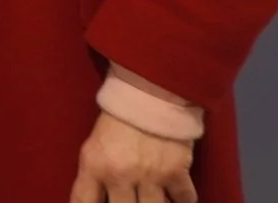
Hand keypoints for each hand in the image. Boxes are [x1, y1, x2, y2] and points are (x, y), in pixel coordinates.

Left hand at [70, 110, 197, 202]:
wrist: (154, 87)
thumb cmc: (120, 117)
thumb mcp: (95, 147)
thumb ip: (93, 178)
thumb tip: (98, 201)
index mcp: (94, 167)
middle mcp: (120, 176)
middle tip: (132, 199)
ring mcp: (149, 176)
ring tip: (154, 199)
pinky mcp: (176, 171)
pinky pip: (183, 198)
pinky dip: (184, 200)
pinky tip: (180, 198)